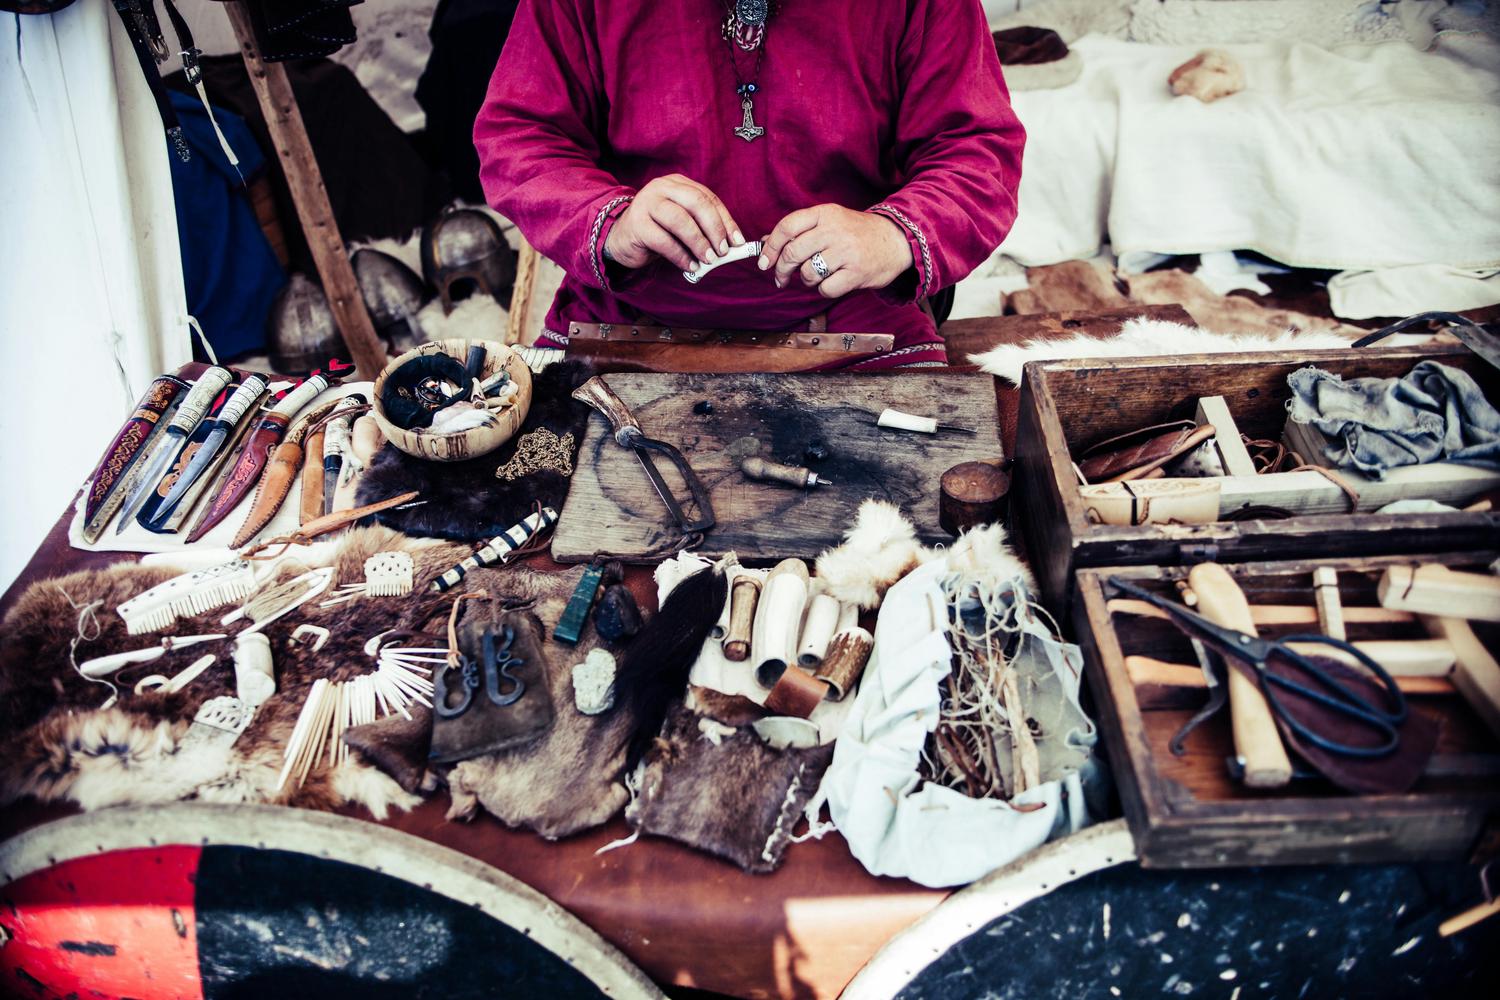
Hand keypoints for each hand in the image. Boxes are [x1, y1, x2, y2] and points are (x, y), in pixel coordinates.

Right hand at [604, 174, 745, 272]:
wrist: (621, 238)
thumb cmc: (658, 231)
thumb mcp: (683, 224)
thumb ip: (703, 227)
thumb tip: (732, 245)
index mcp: (677, 184)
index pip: (708, 198)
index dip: (725, 220)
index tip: (737, 241)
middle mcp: (662, 188)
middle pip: (696, 203)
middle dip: (714, 229)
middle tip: (724, 250)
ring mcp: (647, 204)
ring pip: (680, 220)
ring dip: (698, 243)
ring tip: (709, 260)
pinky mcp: (637, 224)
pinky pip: (664, 241)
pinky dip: (681, 256)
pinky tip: (691, 266)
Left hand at [758, 205, 913, 297]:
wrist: (896, 240)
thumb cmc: (857, 232)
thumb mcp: (829, 222)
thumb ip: (799, 230)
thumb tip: (765, 242)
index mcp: (825, 214)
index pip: (787, 227)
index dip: (770, 247)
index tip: (764, 262)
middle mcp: (834, 230)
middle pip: (793, 252)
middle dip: (782, 270)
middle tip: (781, 278)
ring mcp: (846, 251)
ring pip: (808, 273)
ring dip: (807, 280)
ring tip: (818, 275)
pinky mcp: (856, 273)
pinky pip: (826, 289)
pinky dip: (824, 290)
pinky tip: (833, 282)